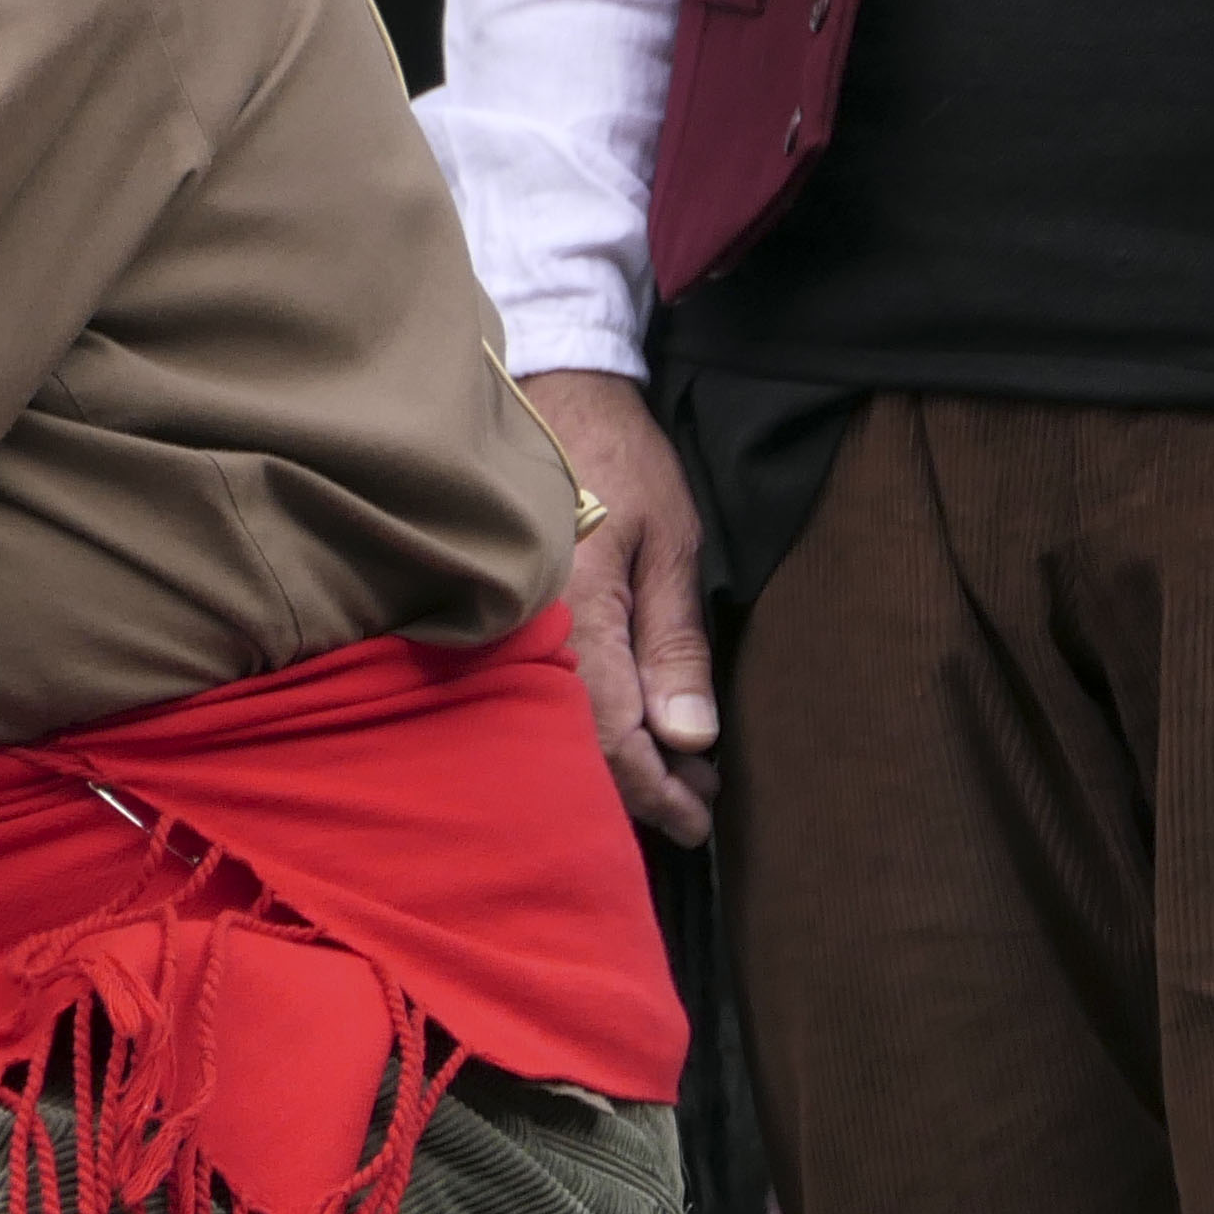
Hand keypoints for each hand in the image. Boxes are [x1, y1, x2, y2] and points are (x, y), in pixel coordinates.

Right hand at [526, 367, 718, 845]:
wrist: (553, 394)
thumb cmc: (618, 460)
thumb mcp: (670, 544)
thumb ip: (675, 645)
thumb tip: (690, 738)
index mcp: (576, 621)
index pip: (614, 740)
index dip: (658, 792)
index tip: (697, 818)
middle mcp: (534, 634)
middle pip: (582, 748)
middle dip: (645, 787)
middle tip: (699, 798)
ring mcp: (516, 625)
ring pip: (563, 726)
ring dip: (621, 758)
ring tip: (678, 765)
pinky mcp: (515, 613)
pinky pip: (549, 689)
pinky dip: (592, 723)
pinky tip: (630, 722)